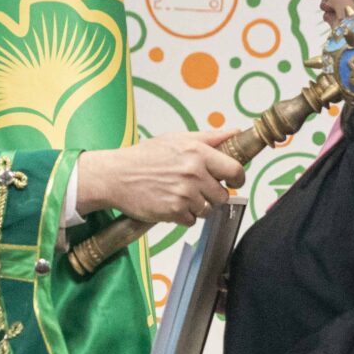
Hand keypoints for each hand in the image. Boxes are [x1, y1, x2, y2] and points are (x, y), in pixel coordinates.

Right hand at [75, 131, 244, 226]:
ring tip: (180, 195)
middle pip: (223, 195)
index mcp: (198, 153)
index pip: (235, 170)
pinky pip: (192, 221)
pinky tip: (171, 203)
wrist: (116, 176)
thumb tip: (236, 132)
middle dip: (213, 194)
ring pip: (208, 209)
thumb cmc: (144, 157)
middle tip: (197, 188)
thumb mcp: (177, 139)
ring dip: (198, 206)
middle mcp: (193, 173)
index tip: (233, 181)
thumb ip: (209, 137)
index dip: (237, 178)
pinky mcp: (173, 212)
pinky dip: (183, 216)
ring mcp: (184, 194)